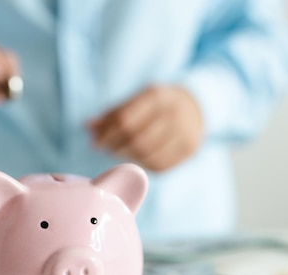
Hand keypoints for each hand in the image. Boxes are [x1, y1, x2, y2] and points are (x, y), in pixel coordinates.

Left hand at [89, 86, 203, 171]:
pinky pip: (159, 165)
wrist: (199, 106)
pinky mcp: (190, 150)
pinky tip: (136, 157)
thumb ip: (113, 114)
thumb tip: (89, 127)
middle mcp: (175, 112)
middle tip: (105, 149)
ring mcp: (185, 132)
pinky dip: (143, 164)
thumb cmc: (158, 104)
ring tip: (119, 152)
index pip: (125, 119)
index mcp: (158, 96)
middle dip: (115, 147)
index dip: (106, 134)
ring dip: (127, 157)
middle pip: (136, 139)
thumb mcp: (137, 100)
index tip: (96, 141)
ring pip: (147, 154)